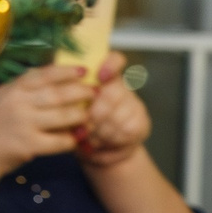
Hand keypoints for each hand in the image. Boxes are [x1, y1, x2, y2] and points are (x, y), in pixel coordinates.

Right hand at [0, 63, 94, 190]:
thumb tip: (51, 79)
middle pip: (57, 94)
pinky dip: (71, 139)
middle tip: (95, 93)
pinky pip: (59, 141)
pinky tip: (78, 139)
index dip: (65, 72)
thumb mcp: (1, 97)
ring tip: (90, 115)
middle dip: (80, 92)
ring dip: (80, 116)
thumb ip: (23, 89)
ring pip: (62, 116)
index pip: (43, 75)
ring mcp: (25, 124)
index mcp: (13, 88)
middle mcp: (19, 103)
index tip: (83, 71)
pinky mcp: (30, 145)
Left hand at [77, 54, 150, 170]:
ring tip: (91, 136)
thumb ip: (72, 97)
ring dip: (99, 130)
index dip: (110, 65)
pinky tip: (104, 141)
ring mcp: (134, 105)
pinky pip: (125, 129)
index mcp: (103, 79)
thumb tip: (69, 92)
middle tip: (85, 125)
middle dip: (95, 112)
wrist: (100, 152)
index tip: (100, 76)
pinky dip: (110, 138)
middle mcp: (122, 89)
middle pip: (112, 92)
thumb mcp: (72, 109)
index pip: (116, 60)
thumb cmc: (81, 127)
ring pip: (116, 115)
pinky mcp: (142, 123)